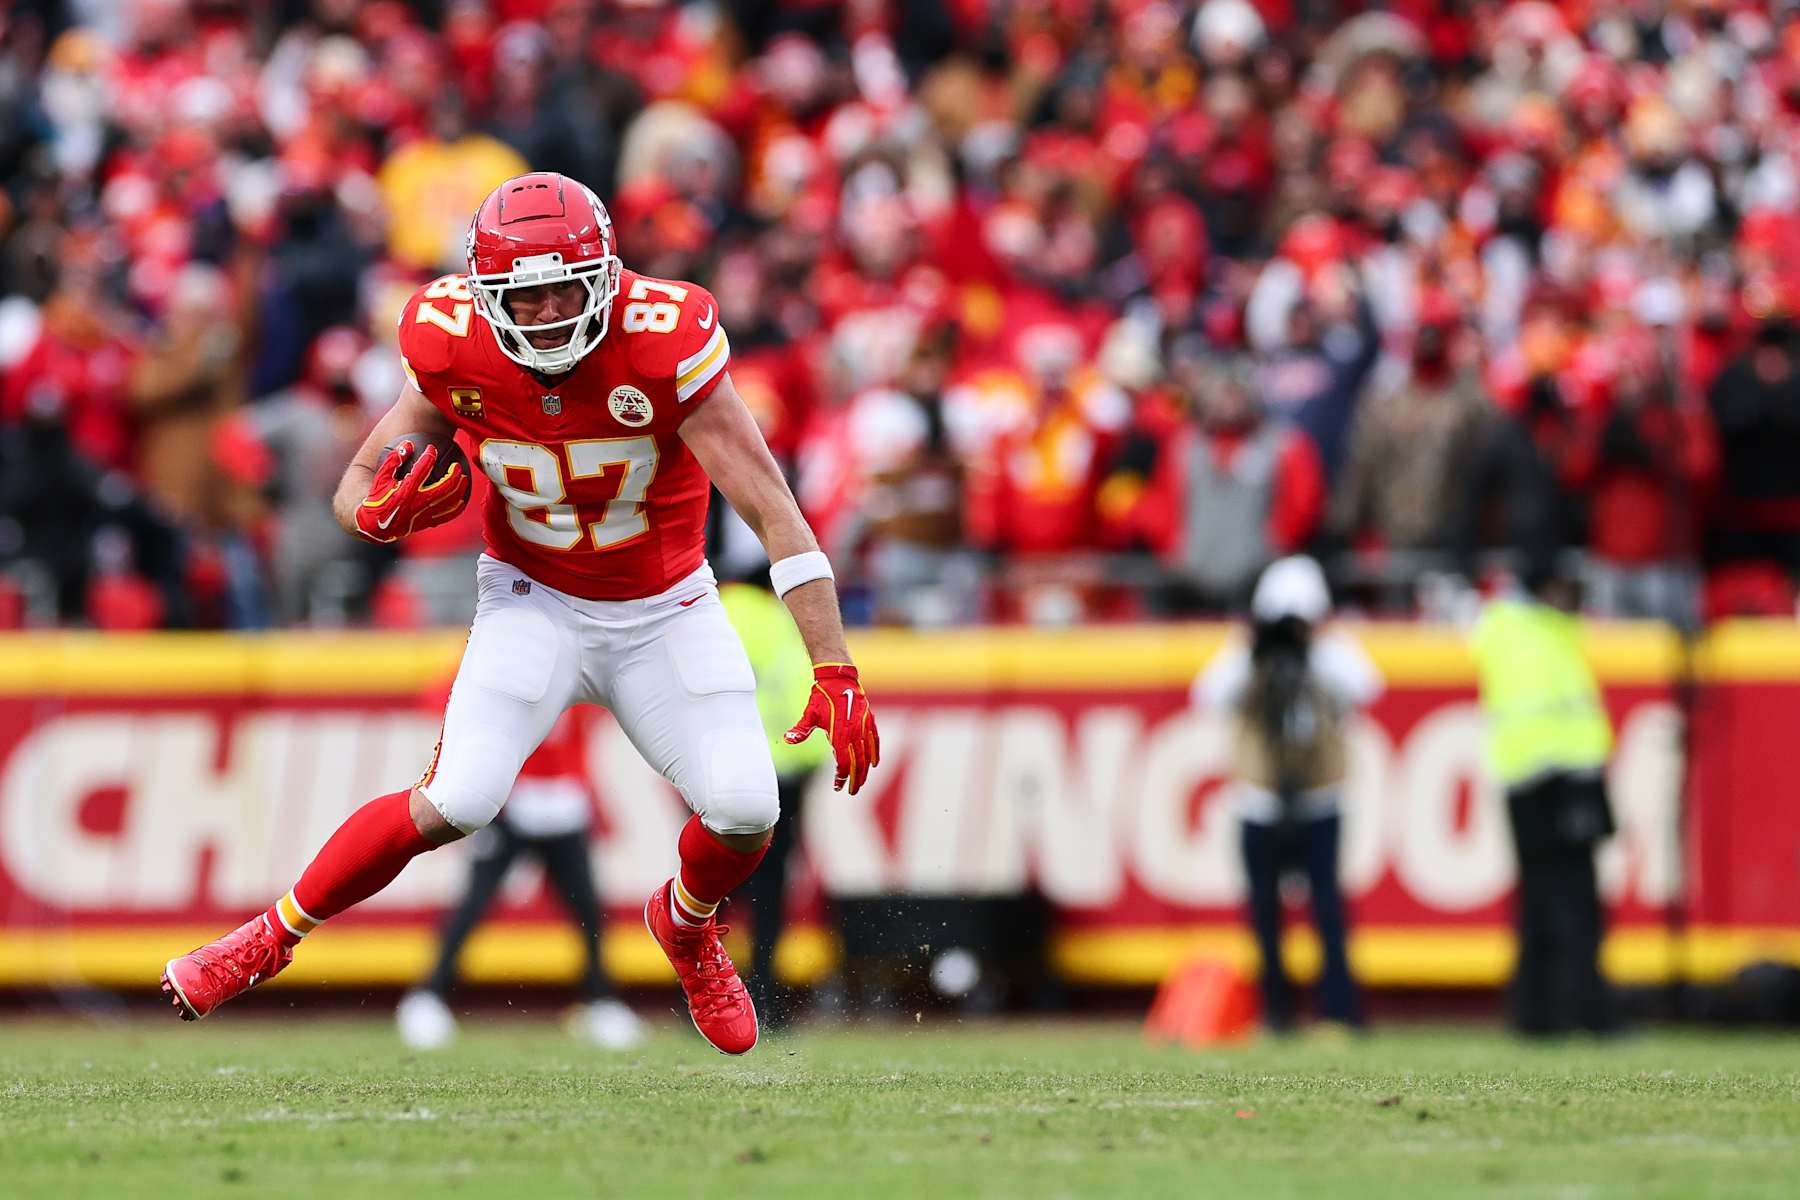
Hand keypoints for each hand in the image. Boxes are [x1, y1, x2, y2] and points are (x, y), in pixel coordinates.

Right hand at [353, 441, 466, 542]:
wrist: (375, 526)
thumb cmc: (377, 499)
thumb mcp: (380, 478)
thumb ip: (393, 460)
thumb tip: (407, 444)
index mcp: (406, 490)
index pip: (423, 469)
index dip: (429, 456)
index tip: (432, 448)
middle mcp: (418, 502)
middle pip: (444, 487)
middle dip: (453, 474)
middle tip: (456, 466)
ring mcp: (424, 514)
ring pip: (449, 501)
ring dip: (459, 489)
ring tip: (464, 478)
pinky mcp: (427, 522)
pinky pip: (447, 515)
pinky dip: (456, 508)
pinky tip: (461, 500)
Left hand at [785, 663, 880, 793]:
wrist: (839, 678)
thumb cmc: (822, 696)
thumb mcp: (810, 714)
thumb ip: (800, 729)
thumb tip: (787, 739)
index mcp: (840, 733)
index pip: (844, 762)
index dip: (841, 776)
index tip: (837, 786)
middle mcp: (855, 732)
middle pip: (858, 763)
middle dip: (855, 779)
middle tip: (852, 791)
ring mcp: (864, 726)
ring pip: (868, 754)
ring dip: (865, 770)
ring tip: (861, 782)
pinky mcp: (869, 720)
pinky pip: (875, 741)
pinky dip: (875, 753)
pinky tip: (874, 763)